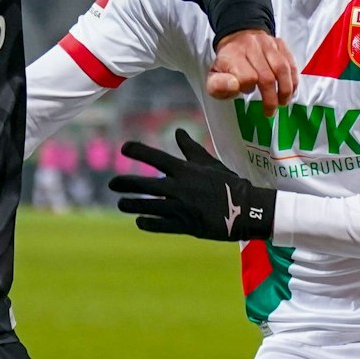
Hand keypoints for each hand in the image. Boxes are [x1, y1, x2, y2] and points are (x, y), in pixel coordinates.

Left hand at [109, 128, 273, 241]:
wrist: (247, 208)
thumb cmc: (228, 182)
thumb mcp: (209, 162)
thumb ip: (190, 148)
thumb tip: (178, 133)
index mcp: (185, 170)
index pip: (156, 157)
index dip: (138, 151)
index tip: (123, 148)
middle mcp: (180, 187)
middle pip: (145, 185)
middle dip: (126, 183)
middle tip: (112, 183)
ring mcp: (182, 207)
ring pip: (149, 206)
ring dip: (132, 205)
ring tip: (121, 204)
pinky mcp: (186, 225)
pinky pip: (161, 225)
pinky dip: (148, 223)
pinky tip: (139, 221)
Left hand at [206, 28, 297, 108]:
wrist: (237, 37)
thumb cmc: (227, 63)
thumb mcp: (213, 77)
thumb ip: (218, 86)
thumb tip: (234, 86)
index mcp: (233, 55)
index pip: (246, 76)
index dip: (247, 88)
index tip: (246, 92)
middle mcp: (251, 47)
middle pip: (266, 76)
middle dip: (270, 98)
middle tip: (270, 111)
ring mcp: (267, 44)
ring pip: (282, 68)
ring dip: (285, 90)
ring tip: (282, 102)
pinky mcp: (279, 44)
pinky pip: (290, 63)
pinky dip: (293, 80)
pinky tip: (290, 91)